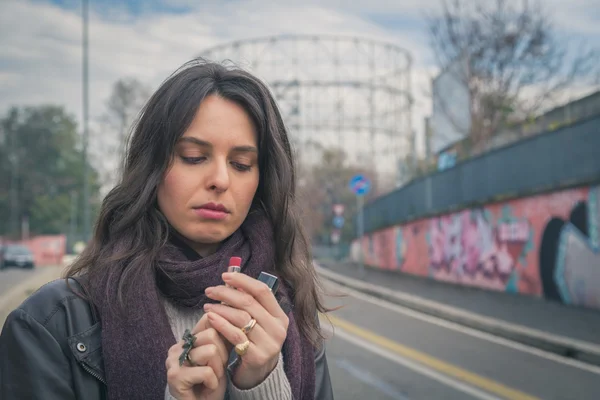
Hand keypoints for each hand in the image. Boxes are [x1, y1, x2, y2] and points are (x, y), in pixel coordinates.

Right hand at [165, 316, 228, 399]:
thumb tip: (236, 315)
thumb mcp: (220, 355)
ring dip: (218, 368)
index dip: (223, 331)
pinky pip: (206, 371)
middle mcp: (177, 347)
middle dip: (222, 354)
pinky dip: (213, 382)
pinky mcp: (175, 377)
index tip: (227, 345)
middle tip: (216, 369)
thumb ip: (223, 336)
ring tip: (212, 378)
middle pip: (211, 334)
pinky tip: (207, 387)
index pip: (208, 319)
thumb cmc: (211, 381)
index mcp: (186, 340)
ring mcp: (173, 361)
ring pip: (211, 351)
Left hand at [203, 272, 288, 388]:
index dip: (243, 281)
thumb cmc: (254, 342)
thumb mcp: (258, 322)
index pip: (263, 290)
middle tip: (210, 291)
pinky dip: (221, 324)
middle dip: (226, 293)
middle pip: (249, 303)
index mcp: (280, 316)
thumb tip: (231, 280)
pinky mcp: (257, 356)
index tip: (225, 276)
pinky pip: (235, 335)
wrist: (257, 374)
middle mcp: (278, 328)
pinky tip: (210, 318)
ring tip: (207, 305)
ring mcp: (269, 343)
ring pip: (241, 318)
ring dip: (220, 308)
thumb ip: (250, 304)